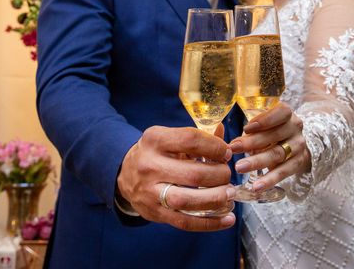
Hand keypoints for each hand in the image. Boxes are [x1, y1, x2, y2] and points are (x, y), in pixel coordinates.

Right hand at [116, 125, 235, 230]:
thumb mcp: (170, 138)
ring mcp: (150, 192)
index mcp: (155, 140)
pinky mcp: (154, 213)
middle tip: (227, 174)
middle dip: (219, 175)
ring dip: (216, 199)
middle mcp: (150, 165)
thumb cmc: (156, 152)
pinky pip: (185, 222)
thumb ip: (197, 136)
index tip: (226, 153)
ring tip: (229, 194)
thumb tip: (222, 130)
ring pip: (188, 200)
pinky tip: (227, 219)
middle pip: (194, 174)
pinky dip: (210, 223)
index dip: (215, 147)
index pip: (191, 140)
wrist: (124, 172)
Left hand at [229, 103, 309, 191]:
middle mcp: (295, 128)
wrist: (293, 145)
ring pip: (277, 154)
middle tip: (233, 149)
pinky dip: (269, 180)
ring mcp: (298, 146)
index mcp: (287, 114)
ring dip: (257, 162)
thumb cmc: (271, 131)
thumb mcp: (263, 126)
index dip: (265, 120)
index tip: (246, 128)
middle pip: (274, 135)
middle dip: (252, 143)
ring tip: (239, 168)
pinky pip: (283, 173)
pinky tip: (256, 187)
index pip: (281, 113)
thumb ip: (249, 132)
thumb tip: (232, 144)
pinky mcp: (297, 163)